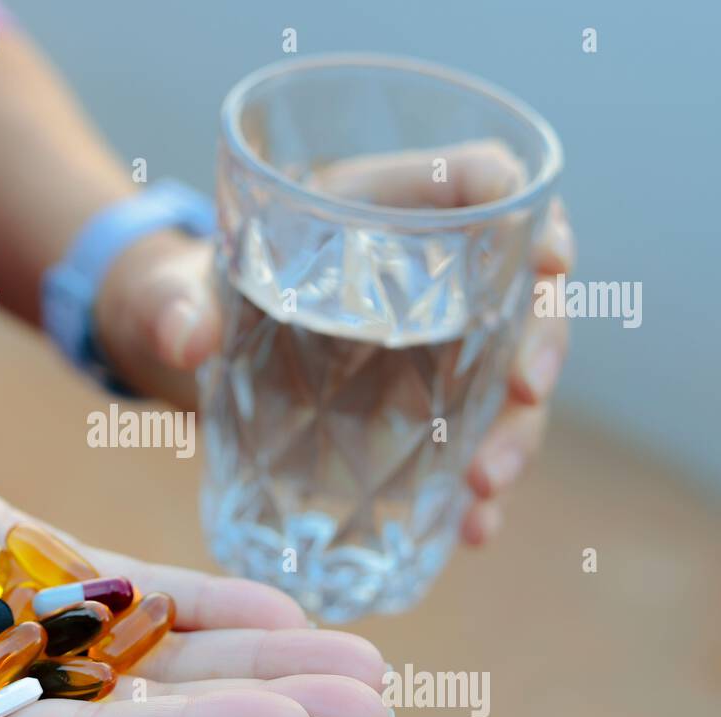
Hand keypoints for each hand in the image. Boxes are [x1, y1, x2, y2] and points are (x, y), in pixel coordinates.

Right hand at [0, 446, 393, 716]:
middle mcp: (21, 707)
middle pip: (164, 712)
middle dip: (269, 707)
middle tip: (375, 704)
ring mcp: (35, 640)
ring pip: (168, 655)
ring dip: (261, 657)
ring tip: (363, 662)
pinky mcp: (35, 577)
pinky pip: (135, 595)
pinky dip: (205, 602)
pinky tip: (278, 608)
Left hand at [95, 140, 574, 546]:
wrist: (185, 350)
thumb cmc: (185, 293)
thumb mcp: (172, 291)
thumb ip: (173, 304)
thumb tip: (183, 335)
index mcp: (374, 208)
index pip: (480, 182)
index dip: (526, 210)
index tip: (548, 259)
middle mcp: (421, 276)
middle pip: (520, 290)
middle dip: (541, 340)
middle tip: (527, 393)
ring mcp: (428, 348)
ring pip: (508, 376)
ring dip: (518, 430)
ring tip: (487, 487)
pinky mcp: (415, 411)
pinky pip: (468, 442)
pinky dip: (477, 489)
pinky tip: (474, 530)